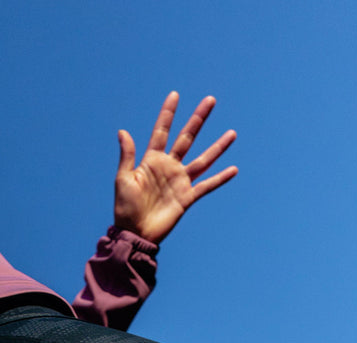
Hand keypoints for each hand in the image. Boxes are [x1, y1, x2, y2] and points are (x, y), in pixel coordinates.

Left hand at [113, 92, 236, 243]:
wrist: (134, 233)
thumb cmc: (124, 208)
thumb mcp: (123, 179)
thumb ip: (127, 155)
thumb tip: (122, 131)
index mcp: (152, 161)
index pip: (162, 132)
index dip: (168, 114)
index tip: (175, 95)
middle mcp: (169, 167)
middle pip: (187, 138)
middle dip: (198, 119)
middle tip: (210, 100)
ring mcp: (180, 182)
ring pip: (203, 160)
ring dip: (217, 147)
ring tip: (232, 133)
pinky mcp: (187, 198)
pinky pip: (207, 186)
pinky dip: (220, 178)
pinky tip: (233, 169)